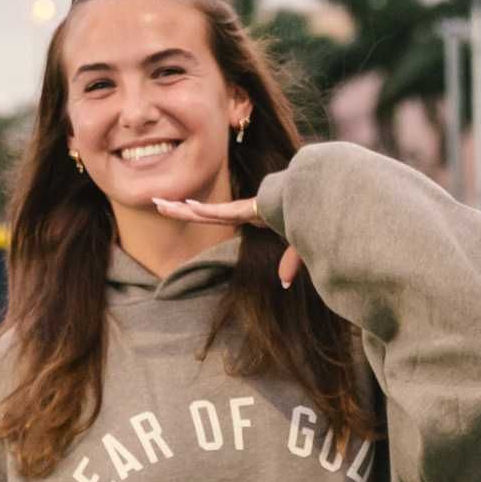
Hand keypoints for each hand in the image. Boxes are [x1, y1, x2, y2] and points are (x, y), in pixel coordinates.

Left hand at [151, 191, 304, 290]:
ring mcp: (246, 206)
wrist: (323, 198)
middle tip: (157, 202)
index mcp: (252, 214)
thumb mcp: (300, 245)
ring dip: (183, 208)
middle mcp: (244, 208)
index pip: (218, 215)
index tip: (181, 206)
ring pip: (207, 209)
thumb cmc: (314, 216)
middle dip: (180, 207)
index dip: (198, 211)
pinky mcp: (252, 207)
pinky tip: (187, 206)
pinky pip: (224, 211)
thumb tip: (285, 283)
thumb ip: (290, 262)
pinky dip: (206, 210)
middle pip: (204, 210)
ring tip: (158, 203)